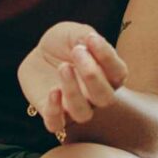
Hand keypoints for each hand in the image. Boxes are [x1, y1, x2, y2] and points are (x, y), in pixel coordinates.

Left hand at [19, 21, 126, 140]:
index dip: (107, 57)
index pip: (119, 73)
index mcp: (108, 75)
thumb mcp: (74, 33)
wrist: (38, 52)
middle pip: (106, 99)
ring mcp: (74, 107)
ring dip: (74, 91)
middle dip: (93, 76)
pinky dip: (55, 110)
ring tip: (63, 67)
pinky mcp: (52, 114)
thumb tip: (92, 41)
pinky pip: (56, 124)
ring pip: (83, 113)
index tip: (91, 38)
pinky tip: (53, 91)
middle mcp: (95, 96)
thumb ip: (85, 37)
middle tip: (77, 52)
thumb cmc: (63, 43)